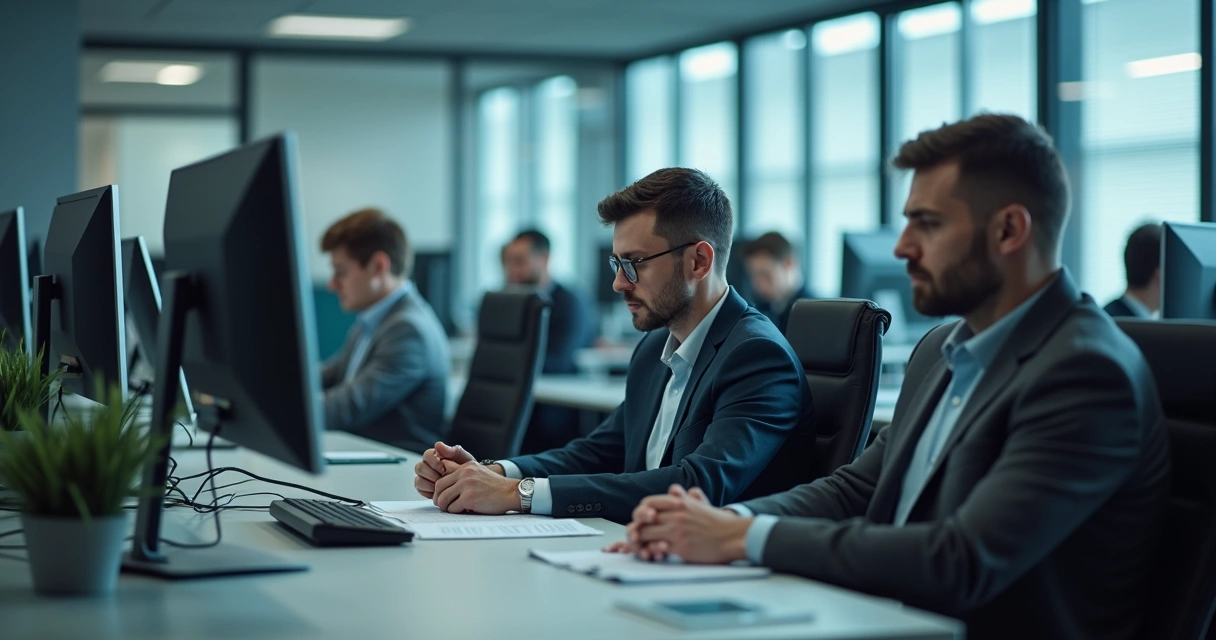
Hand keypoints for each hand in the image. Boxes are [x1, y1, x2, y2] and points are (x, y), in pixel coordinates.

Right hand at [413, 441, 476, 498]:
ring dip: (429, 484)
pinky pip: (420, 489)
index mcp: (436, 456)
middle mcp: (428, 466)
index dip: (433, 462)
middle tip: (442, 478)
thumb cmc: (467, 469)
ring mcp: (425, 477)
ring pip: (418, 479)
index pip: (427, 455)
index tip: (443, 468)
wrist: (470, 485)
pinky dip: (428, 491)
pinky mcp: (424, 488)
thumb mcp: (464, 458)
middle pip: (419, 468)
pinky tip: (438, 492)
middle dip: (431, 474)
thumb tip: (438, 444)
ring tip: (442, 486)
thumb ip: (453, 451)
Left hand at [432, 460, 520, 513]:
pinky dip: (456, 512)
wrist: (512, 492)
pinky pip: (453, 508)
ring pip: (443, 499)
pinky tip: (464, 511)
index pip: (443, 479)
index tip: (442, 497)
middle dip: (439, 499)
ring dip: (446, 507)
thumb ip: (464, 477)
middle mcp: (464, 473)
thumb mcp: (479, 474)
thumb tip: (447, 489)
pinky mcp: (469, 498)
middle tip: (443, 506)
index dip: (440, 491)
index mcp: (466, 467)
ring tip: (453, 510)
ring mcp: (466, 485)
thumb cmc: (497, 487)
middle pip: (439, 488)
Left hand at [626, 485, 750, 563]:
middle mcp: (675, 515)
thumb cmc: (717, 523)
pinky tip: (651, 554)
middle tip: (635, 536)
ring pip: (646, 534)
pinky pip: (655, 548)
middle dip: (636, 528)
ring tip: (640, 546)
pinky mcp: (680, 547)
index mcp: (679, 503)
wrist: (732, 536)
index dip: (641, 511)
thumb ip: (685, 497)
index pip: (648, 503)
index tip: (643, 519)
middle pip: (643, 519)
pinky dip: (650, 551)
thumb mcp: (699, 504)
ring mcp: (676, 531)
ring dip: (640, 541)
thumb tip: (673, 490)